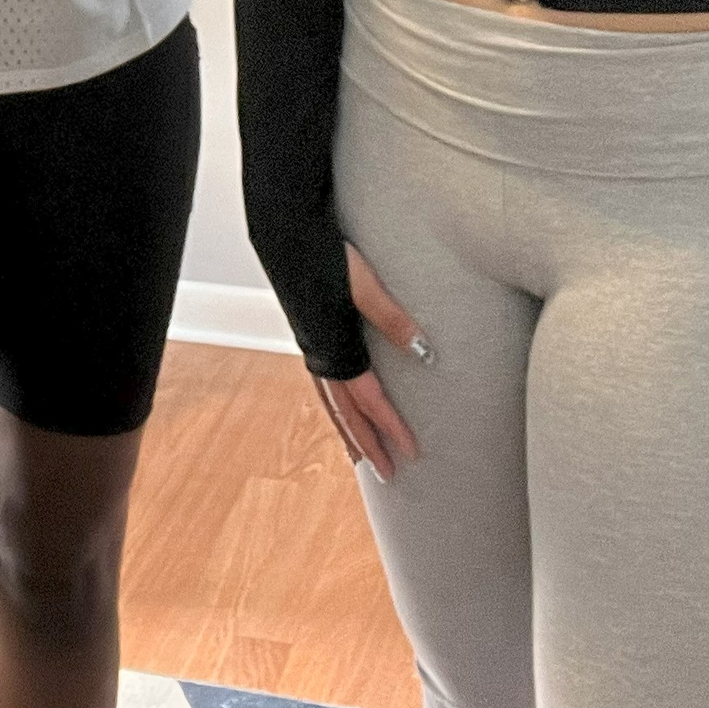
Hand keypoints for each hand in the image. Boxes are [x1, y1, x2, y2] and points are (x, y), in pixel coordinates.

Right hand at [311, 243, 429, 482]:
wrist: (283, 231)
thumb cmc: (325, 254)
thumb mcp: (364, 284)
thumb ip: (392, 318)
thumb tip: (425, 353)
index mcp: (335, 347)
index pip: (369, 400)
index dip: (391, 427)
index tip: (412, 454)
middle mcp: (319, 353)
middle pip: (345, 412)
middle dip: (367, 444)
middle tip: (388, 475)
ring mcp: (310, 345)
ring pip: (329, 401)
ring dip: (347, 430)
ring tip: (360, 456)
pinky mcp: (307, 333)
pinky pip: (322, 383)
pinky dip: (334, 404)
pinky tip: (340, 406)